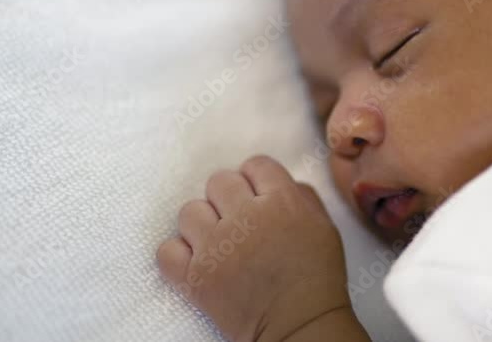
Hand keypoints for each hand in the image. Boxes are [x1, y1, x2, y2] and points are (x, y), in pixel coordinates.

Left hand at [156, 155, 366, 341]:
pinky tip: (196, 261)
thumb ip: (304, 198)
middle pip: (219, 182)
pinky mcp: (196, 278)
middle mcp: (246, 217)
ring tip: (216, 242)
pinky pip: (166, 251)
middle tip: (238, 219)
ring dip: (202, 224)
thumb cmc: (318, 278)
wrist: (301, 325)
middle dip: (228, 197)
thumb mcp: (325, 228)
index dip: (256, 179)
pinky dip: (178, 255)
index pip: (256, 165)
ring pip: (189, 211)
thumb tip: (284, 183)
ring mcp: (216, 247)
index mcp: (282, 201)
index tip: (258, 196)